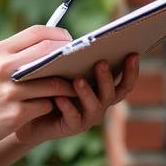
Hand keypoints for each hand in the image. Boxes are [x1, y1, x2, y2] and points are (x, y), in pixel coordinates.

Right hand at [0, 24, 75, 154]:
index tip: (69, 41)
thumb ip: (14, 55)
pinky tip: (50, 107)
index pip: (37, 32)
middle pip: (50, 52)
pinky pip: (45, 106)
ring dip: (66, 86)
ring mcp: (10, 92)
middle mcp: (4, 68)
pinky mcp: (15, 114)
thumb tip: (49, 46)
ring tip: (71, 87)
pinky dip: (50, 106)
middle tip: (78, 63)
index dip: (59, 35)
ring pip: (53, 83)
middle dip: (69, 57)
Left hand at [14, 54, 139, 146]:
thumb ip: (77, 59)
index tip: (133, 54)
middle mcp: (100, 104)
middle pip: (112, 93)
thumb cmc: (51, 85)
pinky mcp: (71, 126)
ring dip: (87, 92)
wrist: (32, 111)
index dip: (131, 70)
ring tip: (78, 79)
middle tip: (101, 62)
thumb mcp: (65, 69)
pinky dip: (68, 107)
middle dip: (108, 77)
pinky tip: (60, 97)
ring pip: (95, 106)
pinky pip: (73, 118)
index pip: (123, 82)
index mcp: (102, 89)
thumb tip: (81, 39)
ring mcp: (87, 117)